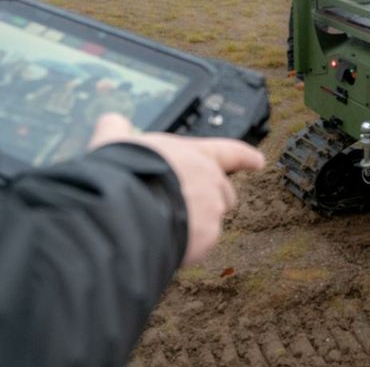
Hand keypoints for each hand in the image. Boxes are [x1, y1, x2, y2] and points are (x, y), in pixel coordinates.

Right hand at [89, 113, 265, 265]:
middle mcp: (210, 180)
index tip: (258, 161)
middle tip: (183, 208)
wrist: (124, 208)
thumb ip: (117, 131)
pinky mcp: (207, 237)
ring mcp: (212, 210)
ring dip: (196, 226)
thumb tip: (111, 121)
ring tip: (164, 226)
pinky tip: (163, 243)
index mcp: (195, 154)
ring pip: (211, 222)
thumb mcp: (115, 144)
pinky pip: (200, 246)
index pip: (229, 152)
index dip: (245, 156)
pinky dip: (186, 248)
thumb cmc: (123, 172)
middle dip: (210, 201)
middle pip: (224, 194)